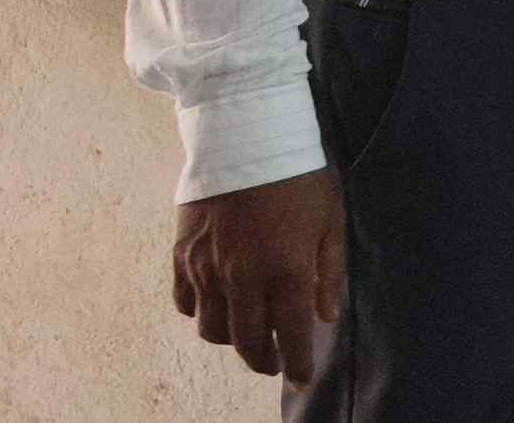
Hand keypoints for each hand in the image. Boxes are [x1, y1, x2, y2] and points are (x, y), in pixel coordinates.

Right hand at [171, 166, 345, 385]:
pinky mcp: (182, 256)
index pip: (292, 334)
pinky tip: (217, 307)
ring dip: (232, 339)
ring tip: (249, 333)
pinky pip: (185, 304)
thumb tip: (326, 316)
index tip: (302, 378)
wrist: (246, 135)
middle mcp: (243, 276)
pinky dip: (200, 314)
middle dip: (264, 360)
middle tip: (275, 362)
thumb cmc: (298, 174)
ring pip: (212, 329)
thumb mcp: (331, 218)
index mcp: (285, 268)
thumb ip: (329, 271)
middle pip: (247, 341)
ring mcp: (207, 268)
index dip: (297, 362)